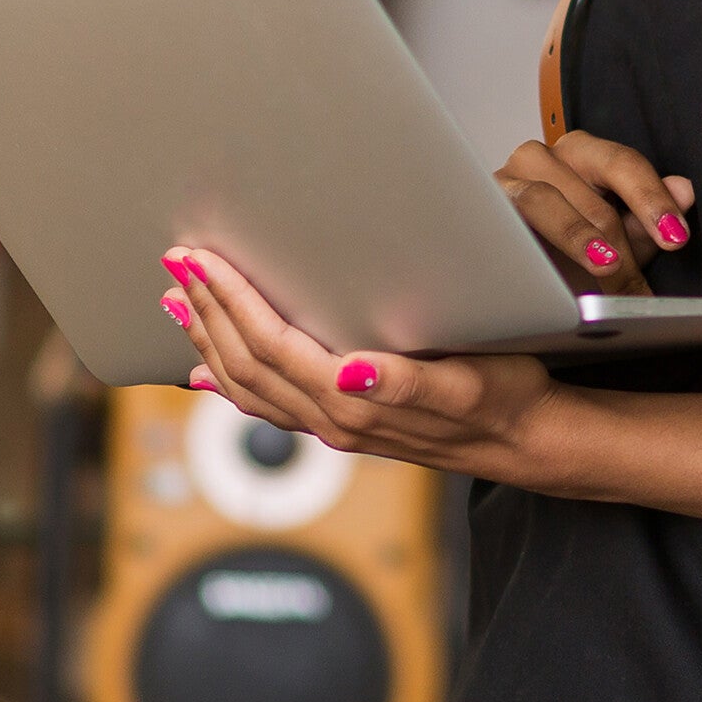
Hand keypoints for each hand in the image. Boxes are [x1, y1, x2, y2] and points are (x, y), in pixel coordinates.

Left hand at [156, 247, 564, 483]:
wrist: (526, 439)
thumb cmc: (503, 399)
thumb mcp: (465, 383)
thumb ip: (403, 384)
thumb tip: (349, 372)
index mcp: (352, 404)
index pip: (270, 345)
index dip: (231, 301)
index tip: (201, 261)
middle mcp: (332, 421)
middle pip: (246, 363)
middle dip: (206, 311)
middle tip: (175, 264)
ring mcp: (332, 427)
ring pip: (247, 386)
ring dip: (207, 341)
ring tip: (176, 303)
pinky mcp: (341, 425)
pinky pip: (267, 405)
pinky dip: (228, 384)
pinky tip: (207, 373)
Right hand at [495, 133, 695, 299]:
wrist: (506, 273)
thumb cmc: (563, 254)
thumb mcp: (615, 242)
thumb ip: (646, 220)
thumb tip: (684, 191)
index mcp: (583, 155)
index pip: (623, 165)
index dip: (651, 200)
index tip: (676, 238)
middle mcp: (544, 157)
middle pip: (589, 192)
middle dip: (620, 245)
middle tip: (638, 288)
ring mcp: (507, 178)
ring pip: (545, 199)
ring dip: (578, 239)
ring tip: (605, 269)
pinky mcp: (479, 205)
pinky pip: (502, 216)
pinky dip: (528, 242)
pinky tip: (543, 269)